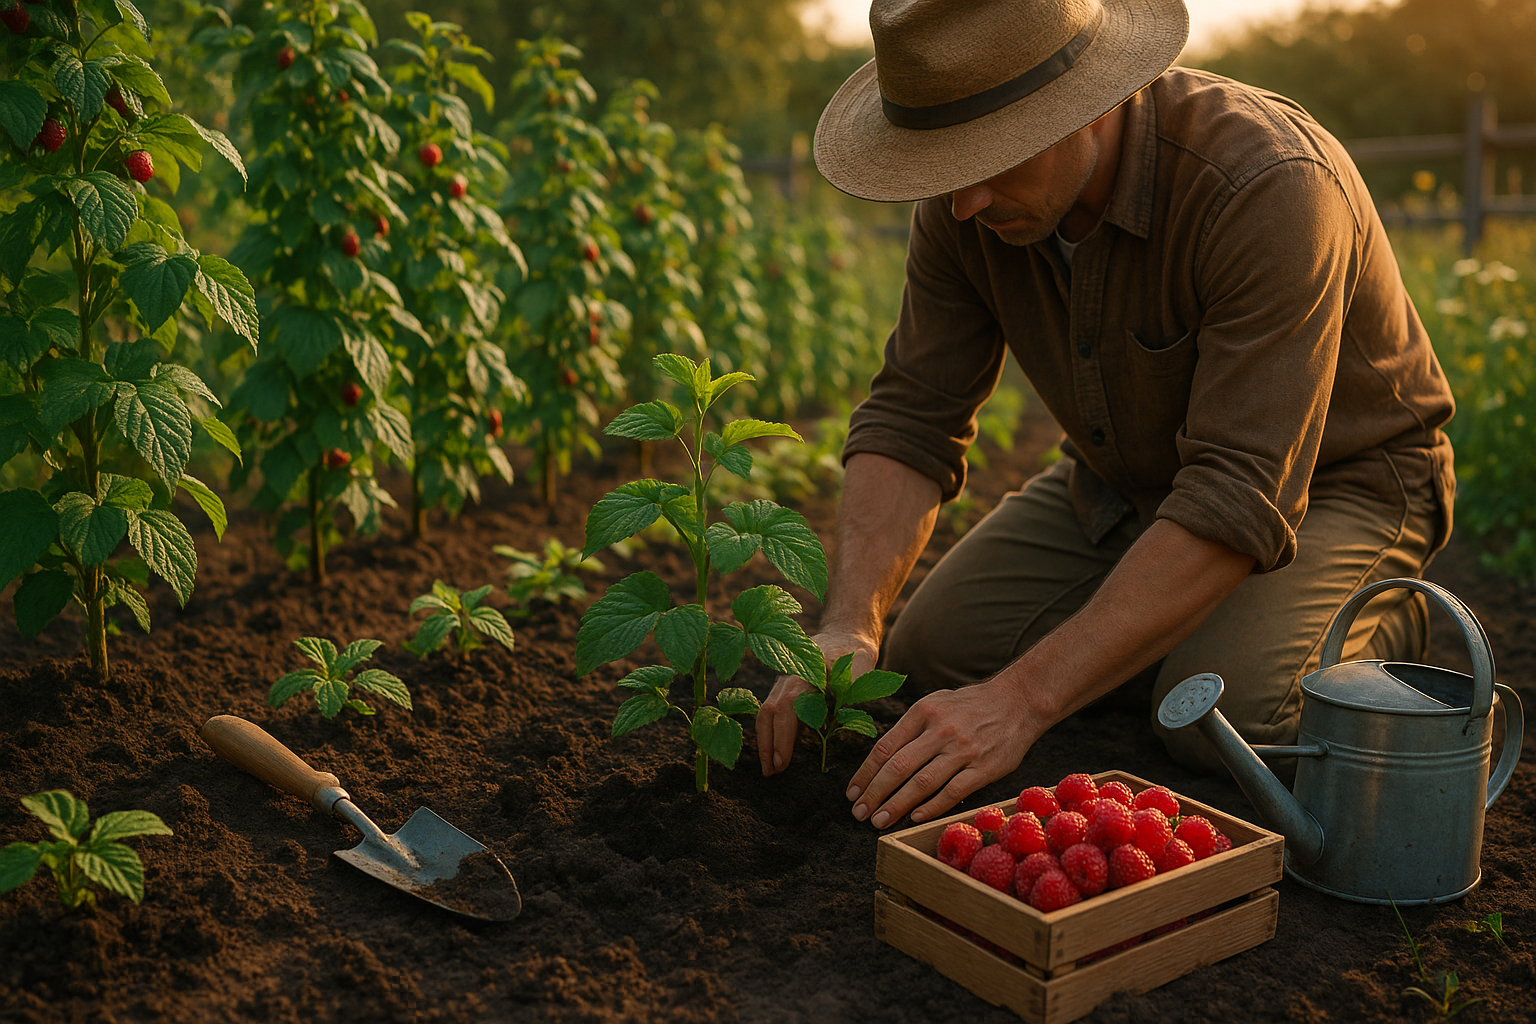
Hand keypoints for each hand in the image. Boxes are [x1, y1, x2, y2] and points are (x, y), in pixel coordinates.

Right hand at [756, 630, 878, 775]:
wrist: (847, 632)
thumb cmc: (855, 653)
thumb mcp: (860, 670)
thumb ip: (851, 694)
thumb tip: (842, 722)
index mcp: (803, 672)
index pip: (786, 709)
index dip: (783, 737)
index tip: (782, 762)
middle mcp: (787, 676)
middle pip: (768, 712)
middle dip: (767, 744)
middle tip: (771, 772)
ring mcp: (783, 680)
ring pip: (765, 711)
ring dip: (765, 740)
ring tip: (769, 768)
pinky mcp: (785, 686)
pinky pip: (771, 709)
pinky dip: (769, 731)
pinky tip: (773, 750)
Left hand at [845, 677, 1041, 828]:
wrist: (1018, 702)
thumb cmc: (970, 706)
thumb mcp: (936, 703)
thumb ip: (911, 727)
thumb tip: (881, 759)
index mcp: (923, 712)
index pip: (885, 747)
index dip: (865, 773)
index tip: (853, 793)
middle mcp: (940, 730)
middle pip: (897, 767)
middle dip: (874, 794)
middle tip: (859, 813)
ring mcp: (962, 750)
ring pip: (921, 783)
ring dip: (896, 805)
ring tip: (879, 821)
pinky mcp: (984, 768)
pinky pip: (952, 792)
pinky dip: (931, 807)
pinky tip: (915, 818)